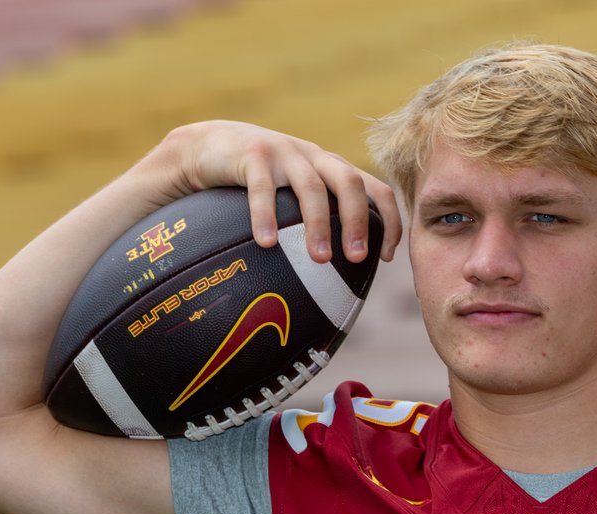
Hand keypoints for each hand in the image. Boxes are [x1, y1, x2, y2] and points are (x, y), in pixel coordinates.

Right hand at [159, 121, 401, 263]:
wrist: (207, 148)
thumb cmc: (256, 184)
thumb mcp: (293, 197)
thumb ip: (316, 220)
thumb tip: (337, 281)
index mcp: (331, 169)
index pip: (376, 188)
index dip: (390, 221)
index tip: (388, 258)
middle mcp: (314, 157)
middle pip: (350, 182)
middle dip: (358, 221)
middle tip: (357, 258)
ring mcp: (284, 152)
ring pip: (311, 187)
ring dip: (318, 225)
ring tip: (319, 260)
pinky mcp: (252, 154)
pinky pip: (262, 188)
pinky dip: (265, 216)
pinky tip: (266, 244)